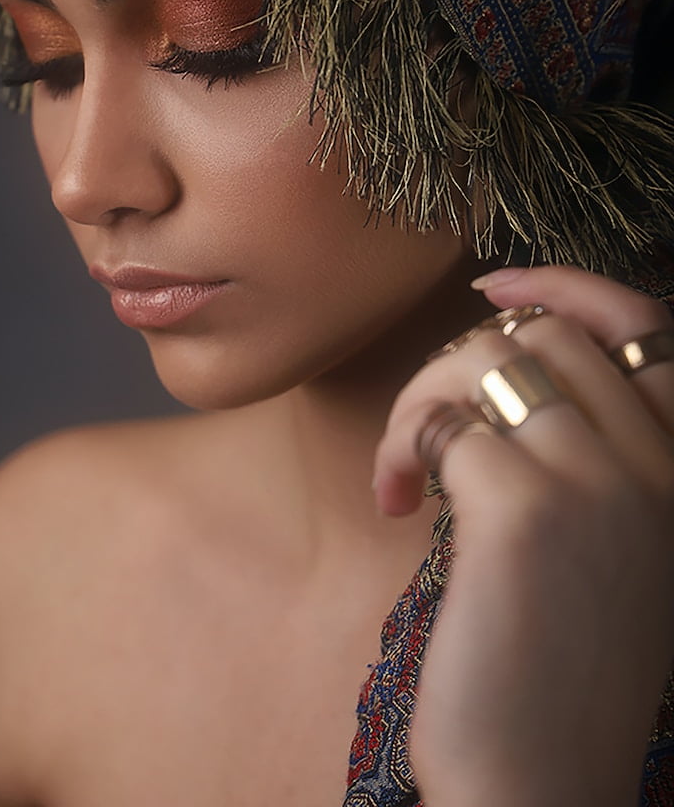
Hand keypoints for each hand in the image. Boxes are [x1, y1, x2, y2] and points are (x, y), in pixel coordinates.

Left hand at [372, 266, 673, 806]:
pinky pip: (443, 422)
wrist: (542, 780)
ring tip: (404, 467)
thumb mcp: (615, 550)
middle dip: (460, 356)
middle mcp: (655, 467)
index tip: (494, 288)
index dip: (566, 284)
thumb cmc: (560, 666)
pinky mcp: (523, 512)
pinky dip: (401, 445)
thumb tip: (511, 357)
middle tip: (426, 423)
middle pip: (545, 333)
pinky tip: (393, 499)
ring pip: (486, 360)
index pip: (645, 325)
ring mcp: (596, 484)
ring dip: (421, 397)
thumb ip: (596, 459)